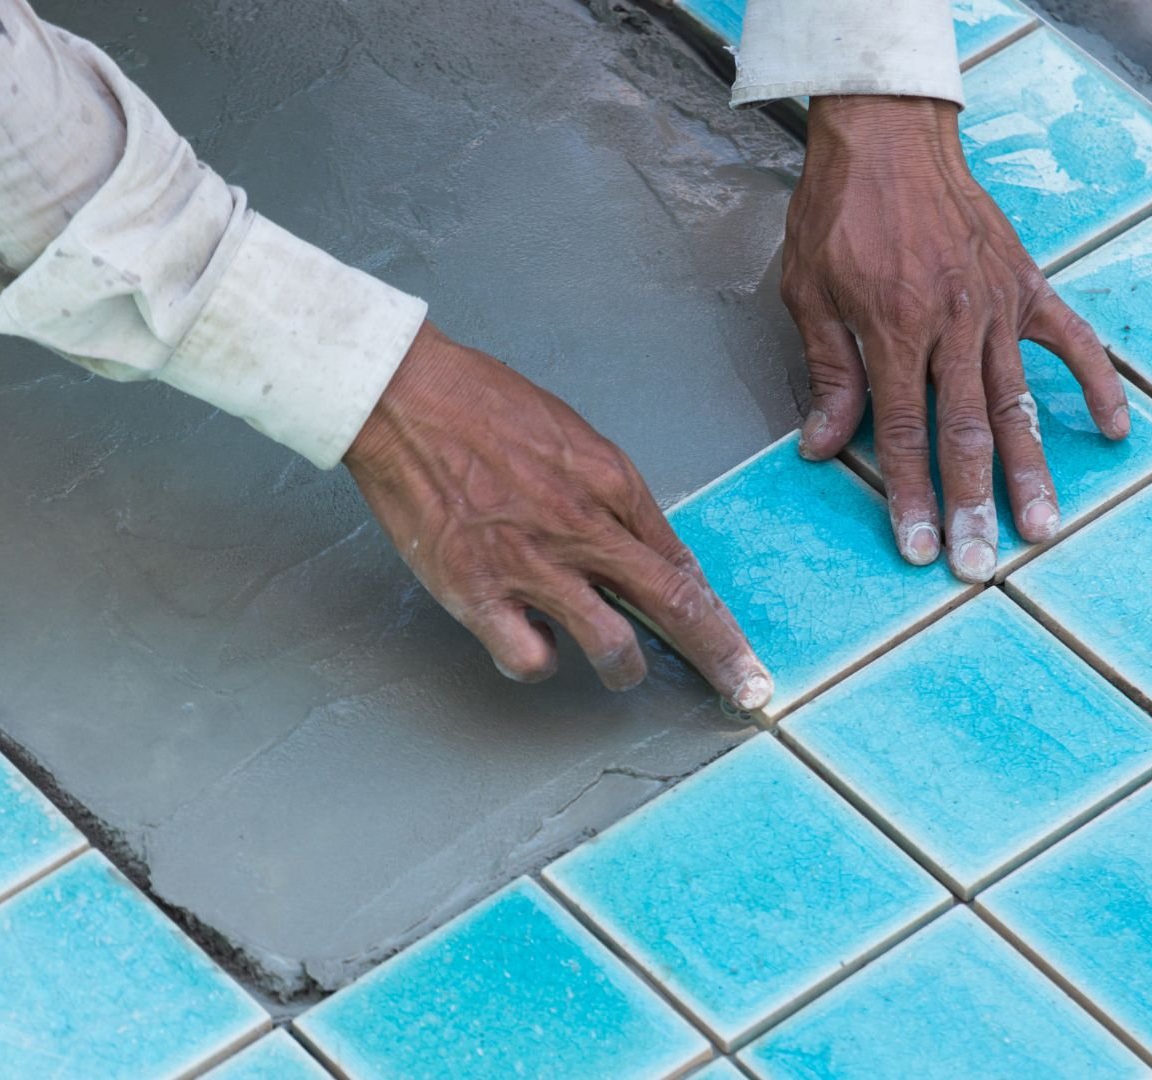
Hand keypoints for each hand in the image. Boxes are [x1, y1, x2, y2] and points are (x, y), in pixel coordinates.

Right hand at [346, 322, 772, 709]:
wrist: (405, 398)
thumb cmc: (483, 406)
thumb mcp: (573, 439)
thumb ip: (613, 498)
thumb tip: (646, 551)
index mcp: (611, 484)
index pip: (682, 565)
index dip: (719, 617)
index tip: (741, 652)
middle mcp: (582, 528)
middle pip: (674, 606)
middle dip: (720, 657)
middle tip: (746, 691)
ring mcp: (531, 564)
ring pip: (611, 646)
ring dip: (621, 669)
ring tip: (615, 668)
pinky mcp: (477, 591)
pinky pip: (528, 659)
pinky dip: (537, 663)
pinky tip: (531, 643)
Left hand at [783, 95, 1129, 581]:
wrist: (888, 136)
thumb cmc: (839, 212)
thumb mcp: (809, 291)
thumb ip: (827, 371)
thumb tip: (821, 446)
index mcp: (893, 329)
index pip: (903, 432)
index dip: (911, 495)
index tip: (920, 547)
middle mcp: (951, 323)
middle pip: (966, 432)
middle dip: (973, 504)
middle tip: (981, 564)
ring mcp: (995, 305)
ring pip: (1017, 402)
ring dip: (1030, 469)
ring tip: (1042, 526)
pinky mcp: (1025, 284)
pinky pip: (1071, 341)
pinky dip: (1096, 385)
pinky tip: (1112, 432)